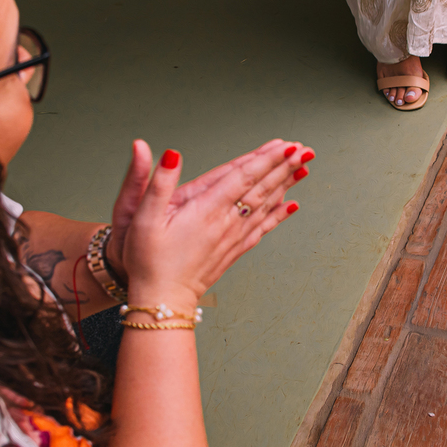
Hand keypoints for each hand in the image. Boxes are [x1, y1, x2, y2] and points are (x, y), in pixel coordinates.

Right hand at [106, 139, 295, 275]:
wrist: (162, 301)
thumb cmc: (148, 261)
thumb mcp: (142, 217)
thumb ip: (159, 183)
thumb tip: (171, 154)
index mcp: (206, 210)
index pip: (243, 177)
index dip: (266, 159)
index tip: (286, 145)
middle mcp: (226, 223)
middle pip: (261, 188)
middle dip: (284, 166)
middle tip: (303, 149)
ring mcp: (233, 237)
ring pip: (266, 205)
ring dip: (285, 185)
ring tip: (303, 167)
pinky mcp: (234, 250)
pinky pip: (262, 228)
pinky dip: (279, 214)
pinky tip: (291, 205)